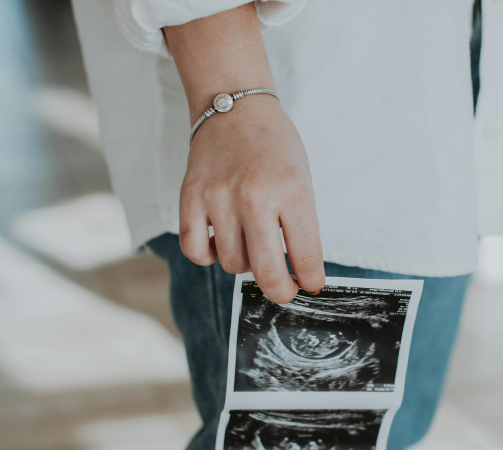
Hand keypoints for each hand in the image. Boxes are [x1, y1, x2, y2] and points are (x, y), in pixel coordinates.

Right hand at [180, 95, 324, 303]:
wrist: (234, 106)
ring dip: (244, 263)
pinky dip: (208, 256)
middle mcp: (255, 195)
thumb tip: (300, 273)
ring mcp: (219, 196)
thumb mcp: (302, 180)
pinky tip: (220, 242)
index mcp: (292, 190)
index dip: (311, 280)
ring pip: (232, 263)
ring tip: (251, 241)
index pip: (306, 256)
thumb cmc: (274, 147)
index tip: (310, 284)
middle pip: (266, 272)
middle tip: (285, 289)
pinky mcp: (191, 196)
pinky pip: (195, 250)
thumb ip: (301, 226)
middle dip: (281, 291)